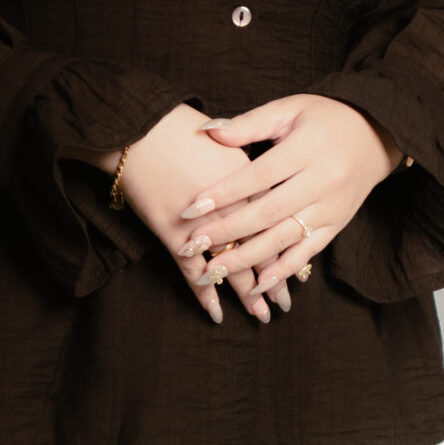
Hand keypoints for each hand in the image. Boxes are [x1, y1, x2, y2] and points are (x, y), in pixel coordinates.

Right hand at [96, 103, 278, 324]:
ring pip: (234, 266)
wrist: (141, 130)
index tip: (302, 269)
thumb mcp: (227, 140)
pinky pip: (194, 273)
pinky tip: (218, 313)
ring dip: (248, 292)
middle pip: (261, 249)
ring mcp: (205, 225)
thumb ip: (248, 163)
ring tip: (263, 313)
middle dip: (274, 278)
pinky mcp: (176, 236)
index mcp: (250, 181)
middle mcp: (234, 207)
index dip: (289, 247)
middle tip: (285, 302)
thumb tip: (265, 178)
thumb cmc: (182, 130)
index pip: (278, 221)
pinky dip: (205, 294)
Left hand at [182, 94, 404, 295]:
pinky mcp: (337, 224)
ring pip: (285, 238)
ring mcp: (331, 206)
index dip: (224, 193)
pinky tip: (258, 285)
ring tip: (214, 270)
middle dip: (227, 232)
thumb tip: (206, 132)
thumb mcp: (290, 109)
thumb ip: (249, 123)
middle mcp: (322, 180)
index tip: (190, 208)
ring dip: (247, 258)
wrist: (377, 134)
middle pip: (268, 212)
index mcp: (307, 148)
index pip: (259, 176)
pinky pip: (308, 252)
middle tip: (192, 245)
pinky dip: (283, 271)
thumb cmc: (325, 117)